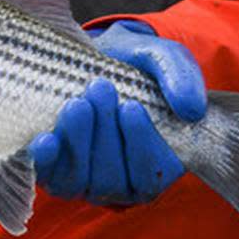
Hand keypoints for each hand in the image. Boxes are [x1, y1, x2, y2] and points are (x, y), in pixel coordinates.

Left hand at [26, 20, 205, 205]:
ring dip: (78, 142)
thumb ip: (179, 76)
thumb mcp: (159, 58)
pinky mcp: (51, 171)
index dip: (141, 146)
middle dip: (105, 134)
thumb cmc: (130, 64)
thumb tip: (192, 110)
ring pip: (80, 180)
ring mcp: (83, 180)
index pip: (151, 175)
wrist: (87, 57)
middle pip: (112, 179)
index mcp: (156, 163)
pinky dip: (46, 160)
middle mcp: (120, 181)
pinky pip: (47, 177)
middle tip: (100, 88)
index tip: (132, 106)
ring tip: (76, 103)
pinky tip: (46, 138)